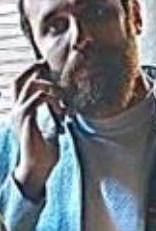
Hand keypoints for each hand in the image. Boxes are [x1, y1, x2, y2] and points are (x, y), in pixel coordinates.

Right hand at [9, 61, 63, 200]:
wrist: (37, 168)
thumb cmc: (45, 153)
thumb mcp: (51, 132)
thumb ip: (52, 120)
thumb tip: (64, 112)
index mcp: (22, 112)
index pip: (20, 86)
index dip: (30, 74)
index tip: (44, 67)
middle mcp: (17, 111)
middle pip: (19, 81)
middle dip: (32, 69)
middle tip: (45, 62)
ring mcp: (20, 115)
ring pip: (29, 87)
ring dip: (47, 86)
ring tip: (60, 92)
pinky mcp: (26, 121)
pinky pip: (35, 100)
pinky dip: (48, 97)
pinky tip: (59, 104)